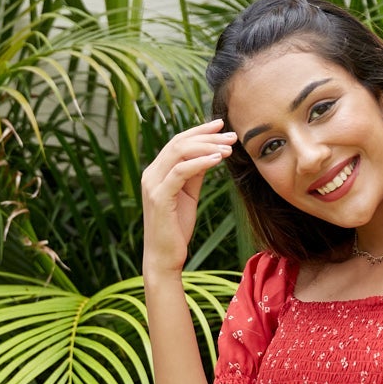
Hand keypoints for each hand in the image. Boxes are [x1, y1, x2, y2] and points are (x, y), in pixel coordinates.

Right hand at [141, 120, 236, 279]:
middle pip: (179, 142)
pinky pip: (180, 172)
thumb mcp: (188, 195)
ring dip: (207, 146)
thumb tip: (210, 153)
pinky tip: (218, 160)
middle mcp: (151, 174)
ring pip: (179, 153)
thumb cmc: (176, 228)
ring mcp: (153, 185)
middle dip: (207, 135)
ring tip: (229, 147)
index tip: (222, 125)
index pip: (178, 142)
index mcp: (156, 172)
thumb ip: (194, 174)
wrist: (164, 257)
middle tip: (231, 135)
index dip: (200, 131)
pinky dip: (200, 162)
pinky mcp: (159, 197)